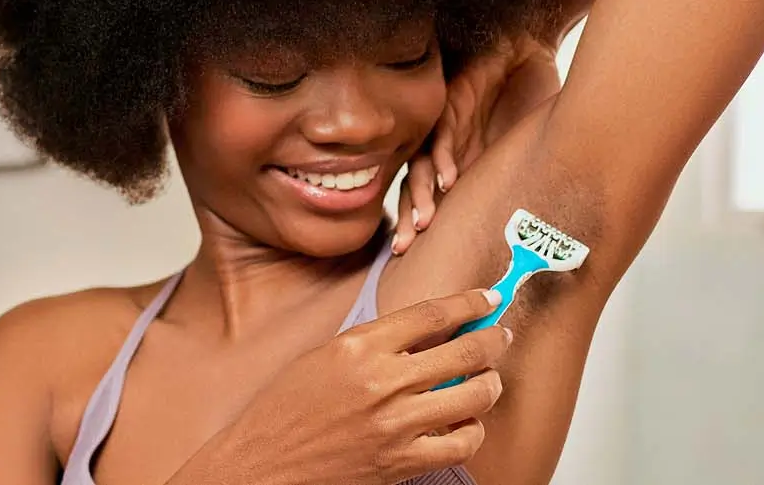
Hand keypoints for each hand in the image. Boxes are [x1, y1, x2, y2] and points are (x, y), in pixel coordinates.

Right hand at [174, 289, 510, 484]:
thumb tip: (425, 334)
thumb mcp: (321, 358)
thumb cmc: (284, 412)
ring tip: (487, 381)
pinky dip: (473, 431)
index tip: (487, 300)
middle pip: (466, 350)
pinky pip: (463, 442)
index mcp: (359, 347)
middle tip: (500, 336)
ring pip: (476, 395)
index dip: (469, 303)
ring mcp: (397, 424)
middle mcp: (382, 382)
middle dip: (494, 339)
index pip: (432, 313)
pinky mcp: (403, 461)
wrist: (263, 465)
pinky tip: (464, 424)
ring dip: (490, 384)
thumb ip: (373, 344)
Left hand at [395, 34, 560, 253]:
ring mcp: (448, 125)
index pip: (430, 199)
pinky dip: (445, 156)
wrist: (527, 48)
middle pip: (418, 187)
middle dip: (411, 217)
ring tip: (425, 220)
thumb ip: (524, 181)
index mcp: (460, 163)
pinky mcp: (453, 100)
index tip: (412, 257)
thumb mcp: (530, 150)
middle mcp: (448, 147)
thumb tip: (546, 230)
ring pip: (424, 164)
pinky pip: (443, 132)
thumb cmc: (530, 99)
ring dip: (424, 193)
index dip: (418, 226)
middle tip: (406, 246)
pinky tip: (450, 180)